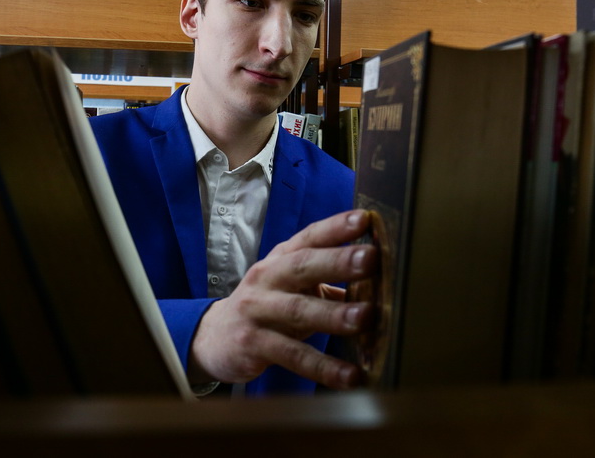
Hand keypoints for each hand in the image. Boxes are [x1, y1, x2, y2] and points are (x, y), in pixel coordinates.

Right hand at [187, 209, 375, 388]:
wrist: (213, 336)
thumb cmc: (266, 306)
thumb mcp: (290, 285)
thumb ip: (327, 279)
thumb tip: (381, 280)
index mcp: (280, 260)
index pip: (309, 238)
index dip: (335, 227)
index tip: (364, 219)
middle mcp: (266, 279)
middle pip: (302, 266)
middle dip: (338, 261)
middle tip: (370, 259)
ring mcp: (257, 311)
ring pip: (297, 310)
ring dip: (333, 314)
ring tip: (366, 317)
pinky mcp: (253, 344)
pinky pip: (293, 356)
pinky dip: (323, 367)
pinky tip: (350, 375)